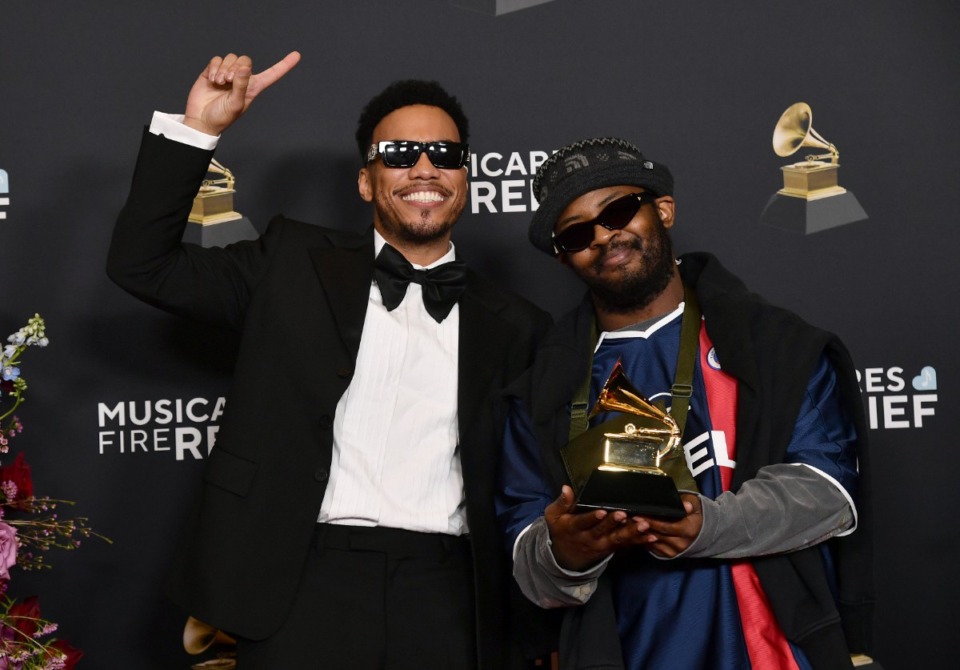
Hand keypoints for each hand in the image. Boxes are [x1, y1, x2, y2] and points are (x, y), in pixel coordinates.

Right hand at [183, 51, 301, 135]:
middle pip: (245, 60)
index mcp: (253, 88)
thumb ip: (242, 85)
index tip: (297, 55)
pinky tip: (212, 79)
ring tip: (219, 83)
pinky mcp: (212, 71)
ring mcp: (227, 74)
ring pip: (231, 58)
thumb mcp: (236, 104)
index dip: (284, 65)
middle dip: (236, 68)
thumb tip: (246, 67)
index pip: (272, 74)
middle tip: (228, 81)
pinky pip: (217, 59)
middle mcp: (242, 79)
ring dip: (224, 69)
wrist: (201, 120)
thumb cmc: (222, 117)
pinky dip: (214, 67)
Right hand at [544, 485, 657, 570]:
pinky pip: (626, 545)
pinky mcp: (611, 548)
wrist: (565, 558)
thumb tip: (566, 488)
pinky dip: (639, 541)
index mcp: (573, 528)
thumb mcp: (554, 517)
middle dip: (613, 523)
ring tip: (644, 526)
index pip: (582, 522)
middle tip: (624, 515)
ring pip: (617, 539)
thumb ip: (561, 503)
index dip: (591, 518)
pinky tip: (652, 536)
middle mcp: (589, 537)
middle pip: (602, 530)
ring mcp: (601, 544)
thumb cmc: (561, 530)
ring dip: (631, 533)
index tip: (600, 511)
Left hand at [633, 493, 702, 557]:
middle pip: (657, 535)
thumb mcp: (693, 504)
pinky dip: (643, 540)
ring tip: (626, 524)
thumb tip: (686, 505)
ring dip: (639, 534)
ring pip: (653, 542)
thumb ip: (686, 503)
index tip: (637, 514)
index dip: (650, 521)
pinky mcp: (669, 555)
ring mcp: (675, 551)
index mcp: (688, 530)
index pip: (665, 526)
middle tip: (626, 518)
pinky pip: (653, 548)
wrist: (702, 531)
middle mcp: (682, 544)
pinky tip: (635, 532)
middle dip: (640, 526)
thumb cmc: (694, 514)